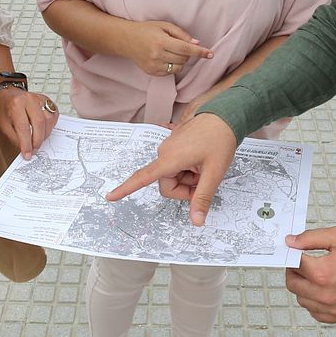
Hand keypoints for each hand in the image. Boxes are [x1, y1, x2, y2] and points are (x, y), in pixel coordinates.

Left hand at [0, 87, 59, 158]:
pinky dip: (51, 126)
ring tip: (38, 140)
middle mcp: (29, 99)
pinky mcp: (46, 100)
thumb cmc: (4, 108)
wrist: (7, 94)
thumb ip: (15, 138)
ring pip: (49, 119)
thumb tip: (27, 150)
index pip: (23, 127)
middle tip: (34, 150)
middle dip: (38, 140)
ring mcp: (39, 98)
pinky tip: (44, 130)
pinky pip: (53, 115)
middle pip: (39, 123)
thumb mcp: (3, 125)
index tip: (28, 154)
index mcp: (16, 104)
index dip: (26, 143)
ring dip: (45, 134)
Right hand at [106, 113, 236, 225]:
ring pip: (173, 176)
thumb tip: (196, 222)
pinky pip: (176, 165)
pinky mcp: (174, 144)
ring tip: (204, 166)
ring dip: (188, 177)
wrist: (225, 114)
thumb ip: (202, 198)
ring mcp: (169, 147)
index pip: (143, 178)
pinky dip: (189, 168)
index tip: (110, 197)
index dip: (126, 189)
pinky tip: (201, 159)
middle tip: (205, 178)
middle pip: (167, 184)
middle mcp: (164, 152)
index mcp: (169, 159)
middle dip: (185, 188)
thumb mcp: (214, 173)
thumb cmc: (220, 140)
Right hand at [121, 20, 213, 77]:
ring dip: (181, 60)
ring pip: (178, 68)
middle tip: (180, 45)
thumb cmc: (147, 30)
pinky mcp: (151, 72)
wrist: (126, 39)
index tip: (211, 54)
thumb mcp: (164, 26)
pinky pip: (170, 72)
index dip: (200, 52)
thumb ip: (181, 34)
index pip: (186, 48)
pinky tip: (165, 57)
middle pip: (184, 59)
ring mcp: (154, 66)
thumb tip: (197, 43)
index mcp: (161, 41)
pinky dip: (172, 66)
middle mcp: (157, 55)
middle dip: (187, 53)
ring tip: (171, 51)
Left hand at [285, 227, 335, 322]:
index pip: (293, 263)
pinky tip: (322, 290)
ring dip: (303, 287)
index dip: (292, 254)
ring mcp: (331, 308)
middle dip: (293, 270)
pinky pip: (314, 312)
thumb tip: (291, 242)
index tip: (294, 250)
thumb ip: (310, 238)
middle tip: (302, 262)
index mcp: (322, 272)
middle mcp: (324, 294)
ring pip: (301, 299)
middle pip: (293, 283)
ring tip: (315, 275)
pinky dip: (313, 302)